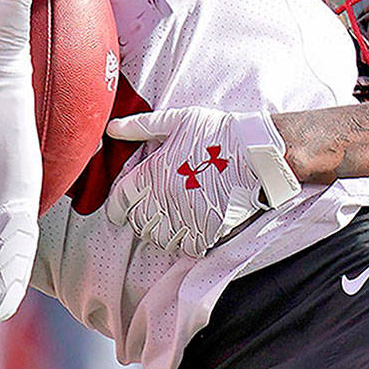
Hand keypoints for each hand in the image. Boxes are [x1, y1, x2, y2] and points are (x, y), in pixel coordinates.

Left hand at [105, 107, 299, 256]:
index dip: (116, 207)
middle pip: (138, 222)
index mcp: (153, 172)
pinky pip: (185, 247)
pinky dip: (184, 242)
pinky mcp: (207, 230)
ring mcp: (186, 217)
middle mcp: (164, 198)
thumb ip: (141, 126)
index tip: (119, 210)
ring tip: (167, 223)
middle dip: (138, 219)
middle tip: (147, 213)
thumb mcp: (178, 121)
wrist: (257, 153)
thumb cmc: (218, 133)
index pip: (120, 200)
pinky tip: (189, 231)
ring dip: (159, 232)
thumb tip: (112, 128)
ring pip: (159, 238)